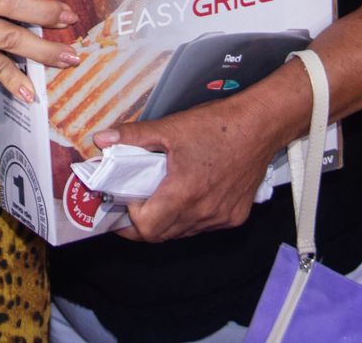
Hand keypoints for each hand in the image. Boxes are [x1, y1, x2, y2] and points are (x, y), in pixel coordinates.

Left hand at [96, 92, 288, 242]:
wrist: (260, 126)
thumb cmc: (218, 126)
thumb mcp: (170, 127)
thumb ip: (133, 136)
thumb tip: (101, 139)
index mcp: (183, 193)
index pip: (146, 227)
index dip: (129, 218)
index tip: (122, 203)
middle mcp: (203, 212)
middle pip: (161, 234)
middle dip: (143, 223)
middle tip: (133, 204)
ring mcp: (221, 217)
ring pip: (182, 232)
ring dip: (167, 221)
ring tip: (159, 197)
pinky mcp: (235, 216)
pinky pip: (204, 226)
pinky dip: (190, 217)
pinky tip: (188, 196)